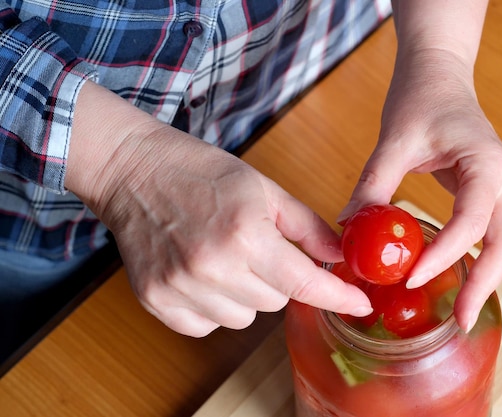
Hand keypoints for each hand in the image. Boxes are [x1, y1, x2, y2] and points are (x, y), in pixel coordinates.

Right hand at [67, 82, 371, 336]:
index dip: (337, 296)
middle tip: (258, 248)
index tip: (359, 305)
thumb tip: (339, 255)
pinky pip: (206, 326)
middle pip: (276, 302)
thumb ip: (306, 226)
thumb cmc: (201, 172)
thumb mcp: (263, 189)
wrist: (134, 170)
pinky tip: (202, 273)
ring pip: (243, 318)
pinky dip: (214, 306)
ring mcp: (181, 288)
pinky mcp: (157, 301)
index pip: (304, 282)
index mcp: (245, 234)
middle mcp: (213, 267)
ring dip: (246, 295)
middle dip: (278, 279)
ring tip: (224, 257)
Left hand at [338, 49, 501, 331]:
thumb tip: (348, 227)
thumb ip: (374, 184)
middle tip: (464, 320)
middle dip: (490, 283)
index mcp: (485, 163)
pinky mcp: (500, 191)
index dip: (445, 254)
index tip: (414, 278)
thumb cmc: (419, 100)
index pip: (471, 220)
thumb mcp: (394, 141)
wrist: (440, 76)